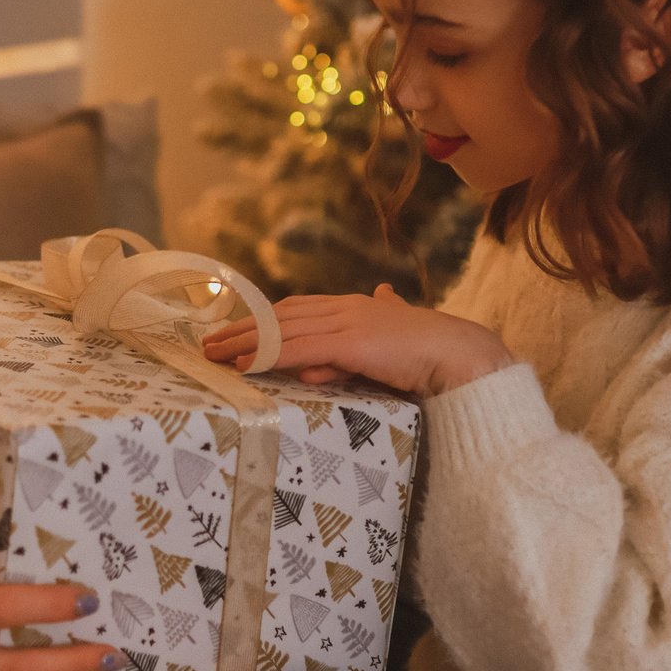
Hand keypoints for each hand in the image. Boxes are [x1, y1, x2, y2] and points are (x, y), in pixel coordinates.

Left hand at [201, 283, 513, 396]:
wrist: (461, 354)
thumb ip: (372, 333)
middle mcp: (345, 308)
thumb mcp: (393, 342)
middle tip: (209, 343)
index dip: (263, 319)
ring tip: (215, 356)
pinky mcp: (351, 343)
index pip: (296, 309)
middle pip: (279, 316)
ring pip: (282, 331)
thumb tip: (370, 311)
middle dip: (242, 329)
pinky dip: (268, 355)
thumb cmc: (432, 353)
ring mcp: (347, 323)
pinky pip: (299, 349)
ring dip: (244, 343)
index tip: (236, 330)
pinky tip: (246, 365)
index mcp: (354, 306)